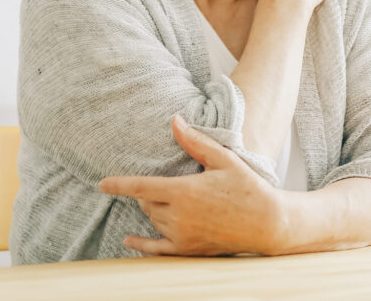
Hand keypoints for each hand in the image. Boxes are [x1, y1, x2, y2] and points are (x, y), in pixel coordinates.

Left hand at [98, 115, 285, 255]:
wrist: (268, 223)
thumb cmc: (247, 187)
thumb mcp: (223, 159)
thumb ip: (195, 142)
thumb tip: (174, 121)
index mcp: (184, 191)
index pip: (141, 187)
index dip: (119, 185)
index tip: (102, 184)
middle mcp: (179, 215)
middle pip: (148, 204)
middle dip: (149, 194)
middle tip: (166, 185)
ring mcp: (183, 235)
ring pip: (153, 222)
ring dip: (154, 211)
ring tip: (168, 202)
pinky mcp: (189, 249)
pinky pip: (157, 250)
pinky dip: (141, 246)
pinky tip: (129, 241)